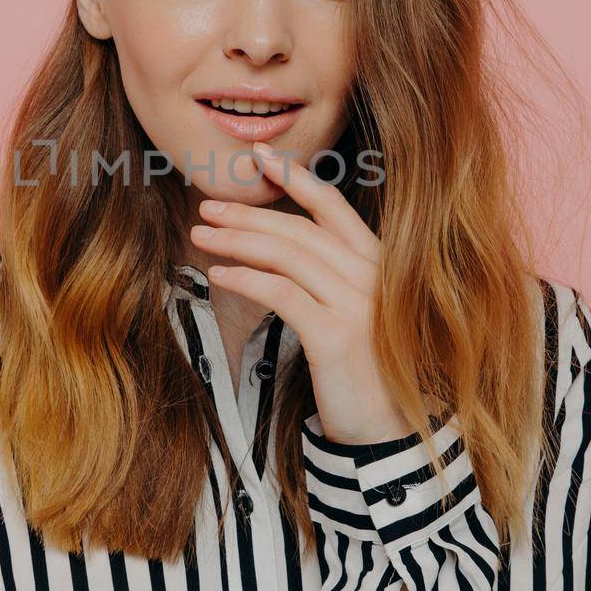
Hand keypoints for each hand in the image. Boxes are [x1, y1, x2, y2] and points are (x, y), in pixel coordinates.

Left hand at [190, 140, 423, 445]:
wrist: (389, 432)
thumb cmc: (365, 371)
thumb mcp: (353, 313)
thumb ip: (330, 277)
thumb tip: (279, 245)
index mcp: (379, 263)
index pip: (333, 207)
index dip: (295, 177)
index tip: (258, 158)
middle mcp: (373, 276)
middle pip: (300, 229)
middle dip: (249, 214)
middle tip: (208, 207)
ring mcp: (358, 303)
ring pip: (287, 255)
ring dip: (238, 241)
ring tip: (202, 236)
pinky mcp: (336, 335)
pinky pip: (281, 293)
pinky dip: (245, 279)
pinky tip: (218, 275)